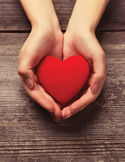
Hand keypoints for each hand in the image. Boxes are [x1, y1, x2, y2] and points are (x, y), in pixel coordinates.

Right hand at [18, 16, 62, 121]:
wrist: (49, 29)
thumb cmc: (37, 40)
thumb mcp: (28, 53)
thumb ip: (24, 70)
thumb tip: (29, 85)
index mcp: (28, 75)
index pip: (35, 93)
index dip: (43, 102)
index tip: (53, 110)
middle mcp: (36, 77)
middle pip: (43, 96)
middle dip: (50, 107)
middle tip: (59, 116)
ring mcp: (45, 76)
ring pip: (50, 93)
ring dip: (56, 103)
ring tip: (63, 112)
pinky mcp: (54, 73)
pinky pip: (57, 86)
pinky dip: (61, 94)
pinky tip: (67, 99)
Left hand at [61, 0, 107, 119]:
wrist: (77, 32)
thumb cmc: (89, 43)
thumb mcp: (98, 56)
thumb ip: (100, 74)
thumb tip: (94, 90)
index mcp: (95, 79)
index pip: (88, 98)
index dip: (79, 106)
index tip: (69, 111)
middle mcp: (87, 81)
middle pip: (80, 100)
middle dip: (71, 109)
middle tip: (61, 115)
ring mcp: (78, 79)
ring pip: (72, 96)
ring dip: (66, 105)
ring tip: (57, 111)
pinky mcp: (70, 75)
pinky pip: (66, 88)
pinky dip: (61, 95)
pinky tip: (54, 99)